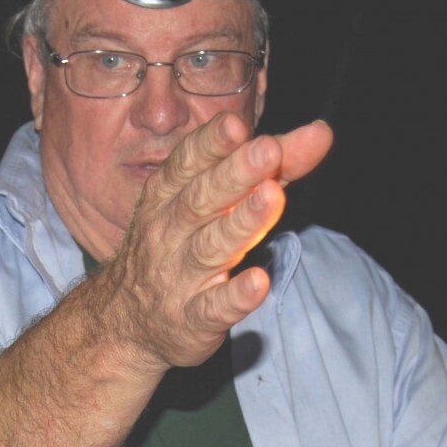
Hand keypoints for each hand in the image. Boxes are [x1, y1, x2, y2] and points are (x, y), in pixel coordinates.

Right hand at [100, 112, 332, 370]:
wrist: (126, 322)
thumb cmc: (178, 246)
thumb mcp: (209, 201)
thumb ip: (268, 167)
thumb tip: (320, 133)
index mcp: (168, 196)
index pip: (188, 163)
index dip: (212, 143)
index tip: (237, 124)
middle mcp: (169, 232)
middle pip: (202, 199)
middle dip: (235, 173)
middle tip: (269, 150)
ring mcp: (179, 277)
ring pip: (210, 248)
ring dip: (242, 223)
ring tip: (272, 197)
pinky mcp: (192, 320)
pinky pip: (213, 308)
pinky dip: (236, 297)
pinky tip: (259, 282)